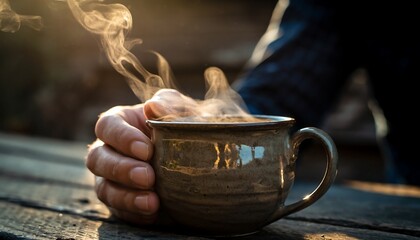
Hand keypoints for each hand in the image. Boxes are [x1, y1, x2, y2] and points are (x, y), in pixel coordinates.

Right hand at [86, 89, 193, 224]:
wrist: (198, 161)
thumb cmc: (183, 127)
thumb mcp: (181, 112)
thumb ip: (169, 105)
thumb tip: (152, 107)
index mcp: (120, 122)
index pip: (107, 126)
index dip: (122, 138)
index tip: (146, 150)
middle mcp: (109, 150)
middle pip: (97, 159)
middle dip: (121, 169)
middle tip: (148, 177)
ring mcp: (111, 178)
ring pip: (104, 188)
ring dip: (125, 196)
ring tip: (152, 202)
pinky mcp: (120, 201)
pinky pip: (118, 210)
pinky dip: (133, 212)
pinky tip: (152, 212)